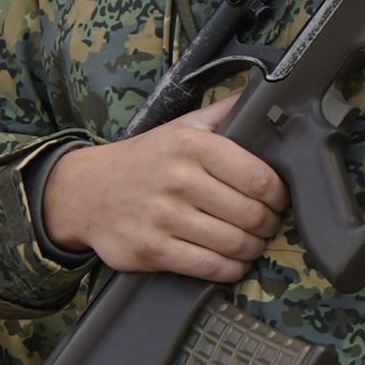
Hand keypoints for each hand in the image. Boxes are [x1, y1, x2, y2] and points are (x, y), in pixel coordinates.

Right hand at [42, 99, 281, 282]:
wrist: (85, 191)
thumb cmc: (145, 159)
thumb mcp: (182, 126)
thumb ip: (225, 112)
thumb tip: (266, 94)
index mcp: (192, 146)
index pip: (260, 178)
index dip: (279, 195)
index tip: (279, 199)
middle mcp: (178, 180)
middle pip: (252, 215)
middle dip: (268, 224)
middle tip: (267, 224)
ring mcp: (163, 218)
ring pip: (235, 245)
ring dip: (252, 249)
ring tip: (251, 242)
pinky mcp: (152, 251)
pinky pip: (210, 268)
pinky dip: (231, 270)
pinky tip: (232, 262)